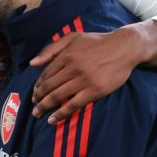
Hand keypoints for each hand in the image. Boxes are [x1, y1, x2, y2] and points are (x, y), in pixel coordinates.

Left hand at [30, 21, 156, 122]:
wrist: (124, 47)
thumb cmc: (98, 42)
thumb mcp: (73, 38)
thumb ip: (51, 49)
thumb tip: (32, 63)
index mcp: (66, 55)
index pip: (46, 74)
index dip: (38, 86)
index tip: (35, 93)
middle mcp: (72, 68)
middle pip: (49, 86)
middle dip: (38, 98)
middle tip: (34, 107)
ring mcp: (84, 80)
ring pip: (58, 96)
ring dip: (45, 106)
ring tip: (38, 114)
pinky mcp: (95, 90)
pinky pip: (74, 104)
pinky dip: (61, 113)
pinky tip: (53, 119)